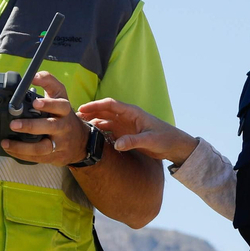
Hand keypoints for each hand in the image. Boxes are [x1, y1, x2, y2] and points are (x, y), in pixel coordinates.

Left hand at [0, 71, 89, 164]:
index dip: (48, 104)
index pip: (60, 105)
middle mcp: (63, 127)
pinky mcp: (54, 156)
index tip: (35, 102)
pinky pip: (37, 158)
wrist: (81, 142)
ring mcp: (59, 143)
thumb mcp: (60, 97)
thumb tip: (33, 75)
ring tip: (7, 142)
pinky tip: (10, 149)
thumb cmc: (64, 116)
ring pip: (42, 147)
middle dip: (31, 126)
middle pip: (49, 127)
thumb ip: (48, 82)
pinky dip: (21, 154)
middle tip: (14, 124)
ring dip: (23, 146)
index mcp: (64, 110)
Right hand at [77, 98, 197, 165]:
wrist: (174, 145)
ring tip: (80, 127)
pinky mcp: (126, 134)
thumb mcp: (150, 140)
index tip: (82, 108)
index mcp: (133, 112)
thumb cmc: (165, 139)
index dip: (95, 105)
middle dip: (90, 112)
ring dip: (93, 122)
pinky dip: (100, 132)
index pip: (111, 104)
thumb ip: (133, 141)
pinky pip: (110, 131)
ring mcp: (126, 125)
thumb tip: (117, 145)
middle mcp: (127, 117)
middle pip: (105, 111)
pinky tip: (92, 137)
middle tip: (75, 117)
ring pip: (105, 121)